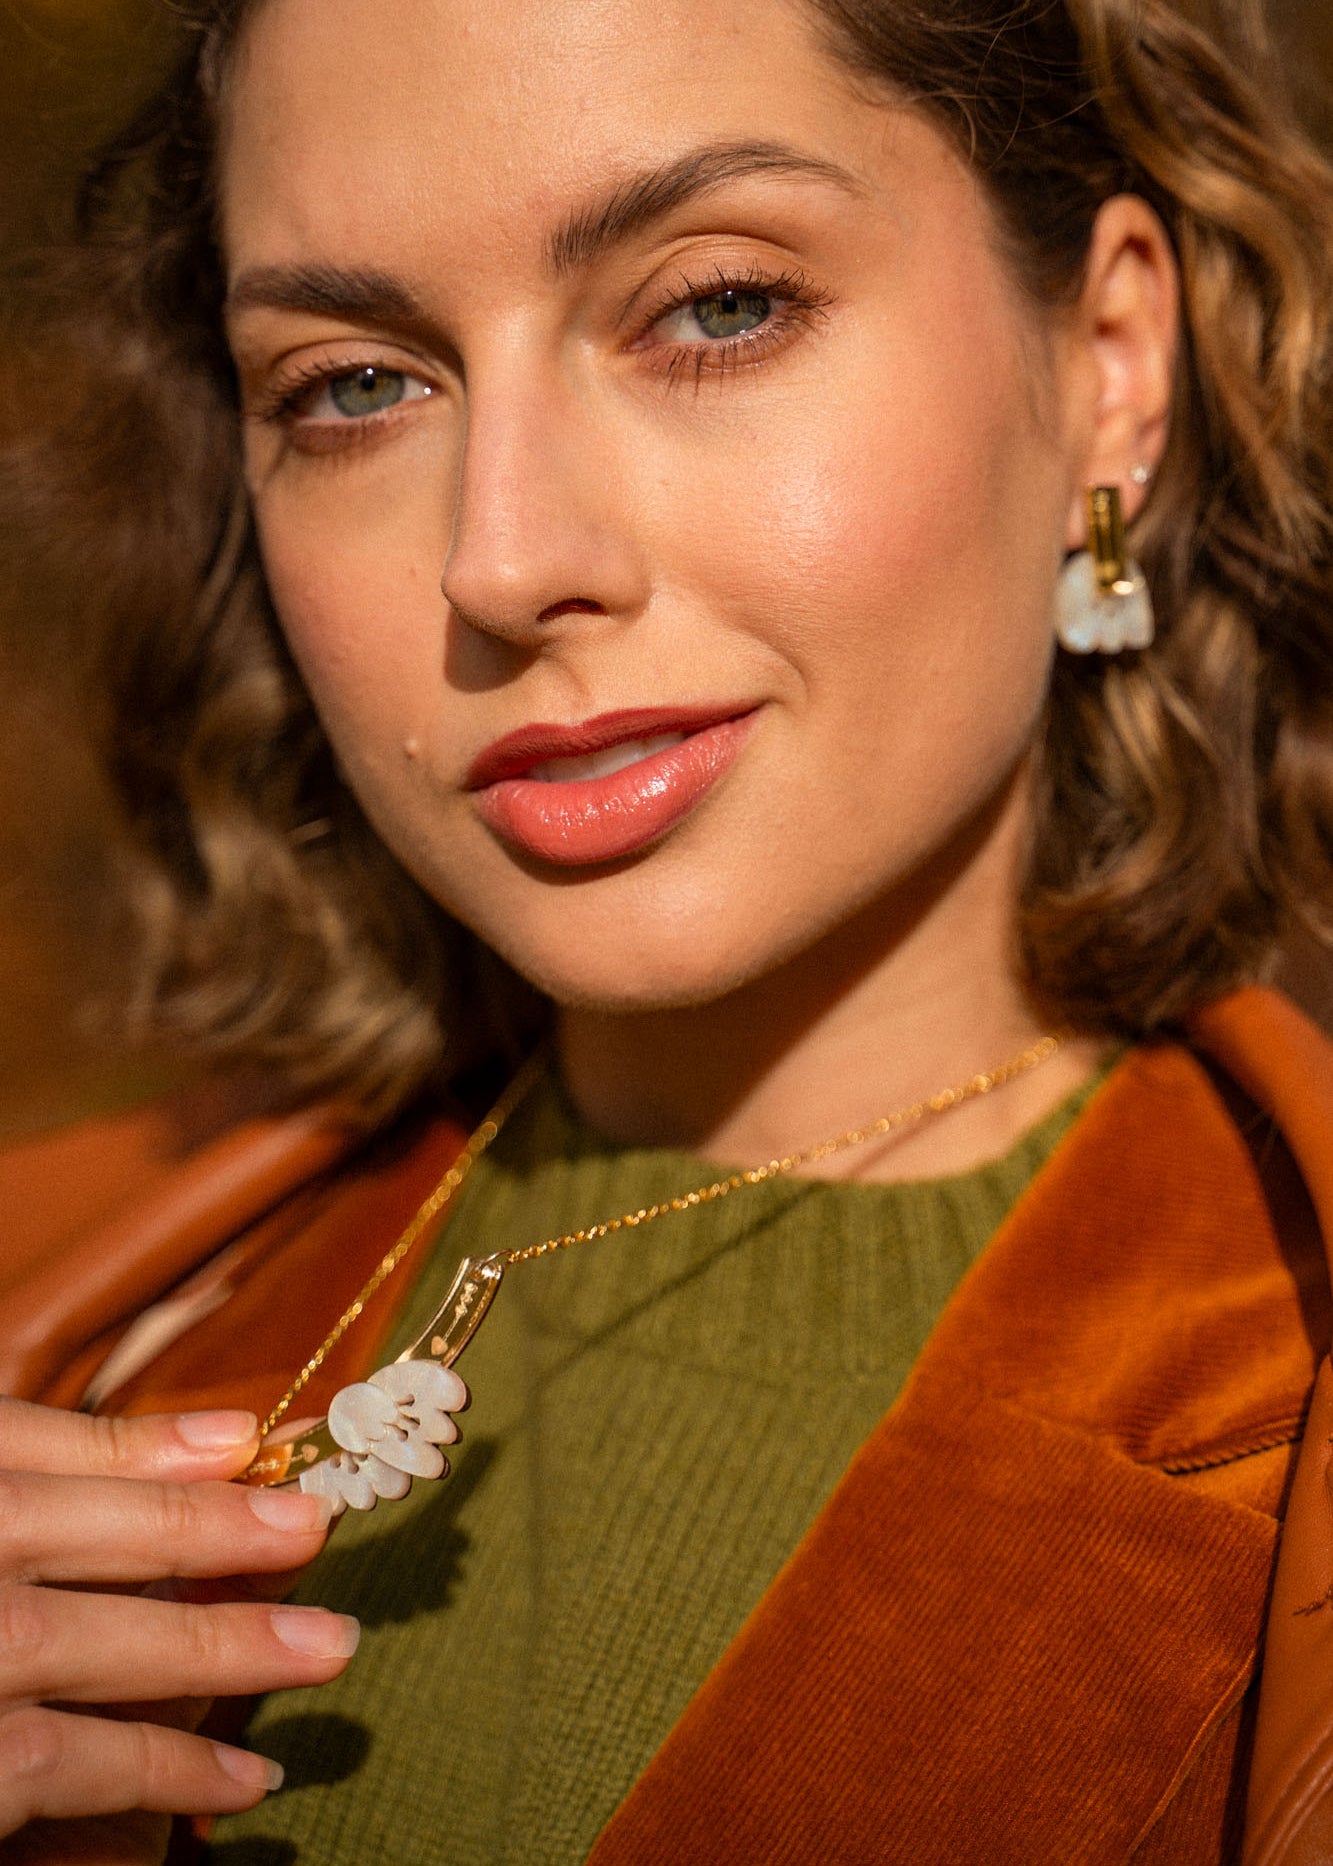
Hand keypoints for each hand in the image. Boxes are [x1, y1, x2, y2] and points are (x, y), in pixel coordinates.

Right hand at [0, 1397, 358, 1848]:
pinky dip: (164, 1764)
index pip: (12, 1445)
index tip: (244, 1437)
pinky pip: (60, 1758)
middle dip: (186, 1520)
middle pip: (34, 1520)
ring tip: (328, 1647)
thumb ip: (92, 1514)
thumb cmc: (3, 1660)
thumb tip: (235, 1446)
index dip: (129, 1444)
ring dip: (211, 1641)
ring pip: (61, 1637)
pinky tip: (248, 1776)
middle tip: (313, 1524)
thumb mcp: (29, 1566)